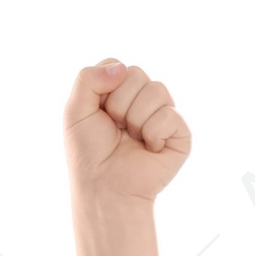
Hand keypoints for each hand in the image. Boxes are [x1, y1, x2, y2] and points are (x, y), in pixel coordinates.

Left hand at [64, 59, 190, 204]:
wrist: (104, 189)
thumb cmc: (89, 155)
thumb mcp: (75, 111)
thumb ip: (87, 78)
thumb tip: (122, 68)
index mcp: (119, 92)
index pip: (118, 66)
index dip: (104, 91)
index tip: (99, 116)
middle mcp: (143, 100)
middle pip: (136, 73)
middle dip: (119, 105)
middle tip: (116, 131)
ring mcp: (163, 114)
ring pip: (156, 90)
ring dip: (135, 120)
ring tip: (132, 140)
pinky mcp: (179, 133)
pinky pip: (169, 115)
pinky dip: (153, 134)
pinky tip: (149, 150)